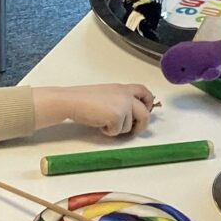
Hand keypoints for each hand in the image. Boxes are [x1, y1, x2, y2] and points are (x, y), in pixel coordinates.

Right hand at [34, 84, 156, 136]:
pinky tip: (99, 123)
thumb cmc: (84, 98)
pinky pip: (118, 132)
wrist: (72, 101)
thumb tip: (131, 115)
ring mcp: (123, 106)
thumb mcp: (107, 94)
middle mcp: (126, 95)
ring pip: (129, 126)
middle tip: (134, 131)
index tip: (147, 111)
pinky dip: (108, 132)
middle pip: (145, 114)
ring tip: (103, 121)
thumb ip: (121, 100)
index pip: (145, 92)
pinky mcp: (117, 117)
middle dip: (142, 125)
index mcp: (123, 88)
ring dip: (118, 128)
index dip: (149, 103)